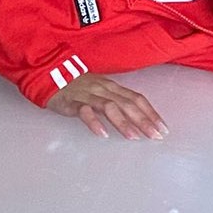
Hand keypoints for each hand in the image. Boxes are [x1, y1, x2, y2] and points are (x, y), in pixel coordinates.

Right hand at [47, 73, 167, 140]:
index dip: (151, 113)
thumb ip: (116, 102)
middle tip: (155, 136)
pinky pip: (85, 111)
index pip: (137, 99)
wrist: (50, 75)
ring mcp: (88, 95)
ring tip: (134, 137)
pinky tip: (102, 134)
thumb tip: (137, 118)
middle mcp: (104, 89)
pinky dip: (94, 122)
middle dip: (143, 120)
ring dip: (123, 122)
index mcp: (113, 87)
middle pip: (128, 104)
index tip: (163, 129)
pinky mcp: (73, 101)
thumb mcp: (100, 91)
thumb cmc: (78, 87)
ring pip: (109, 107)